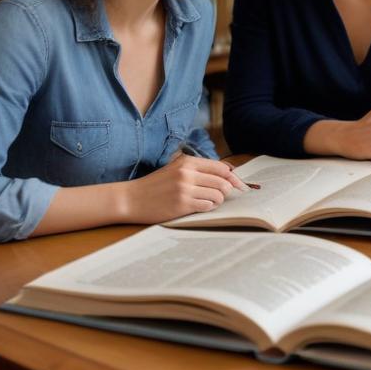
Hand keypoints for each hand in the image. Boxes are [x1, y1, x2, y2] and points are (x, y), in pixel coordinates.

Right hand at [122, 155, 247, 223]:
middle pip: (223, 182)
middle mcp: (187, 173)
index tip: (240, 185)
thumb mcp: (175, 169)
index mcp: (187, 162)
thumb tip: (228, 172)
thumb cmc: (155, 185)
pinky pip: (208, 206)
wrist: (131, 199)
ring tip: (206, 201)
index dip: (234, 177)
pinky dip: (208, 207)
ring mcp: (185, 189)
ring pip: (218, 195)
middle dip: (227, 191)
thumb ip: (198, 169)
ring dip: (217, 200)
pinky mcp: (182, 204)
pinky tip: (199, 206)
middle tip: (222, 196)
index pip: (221, 167)